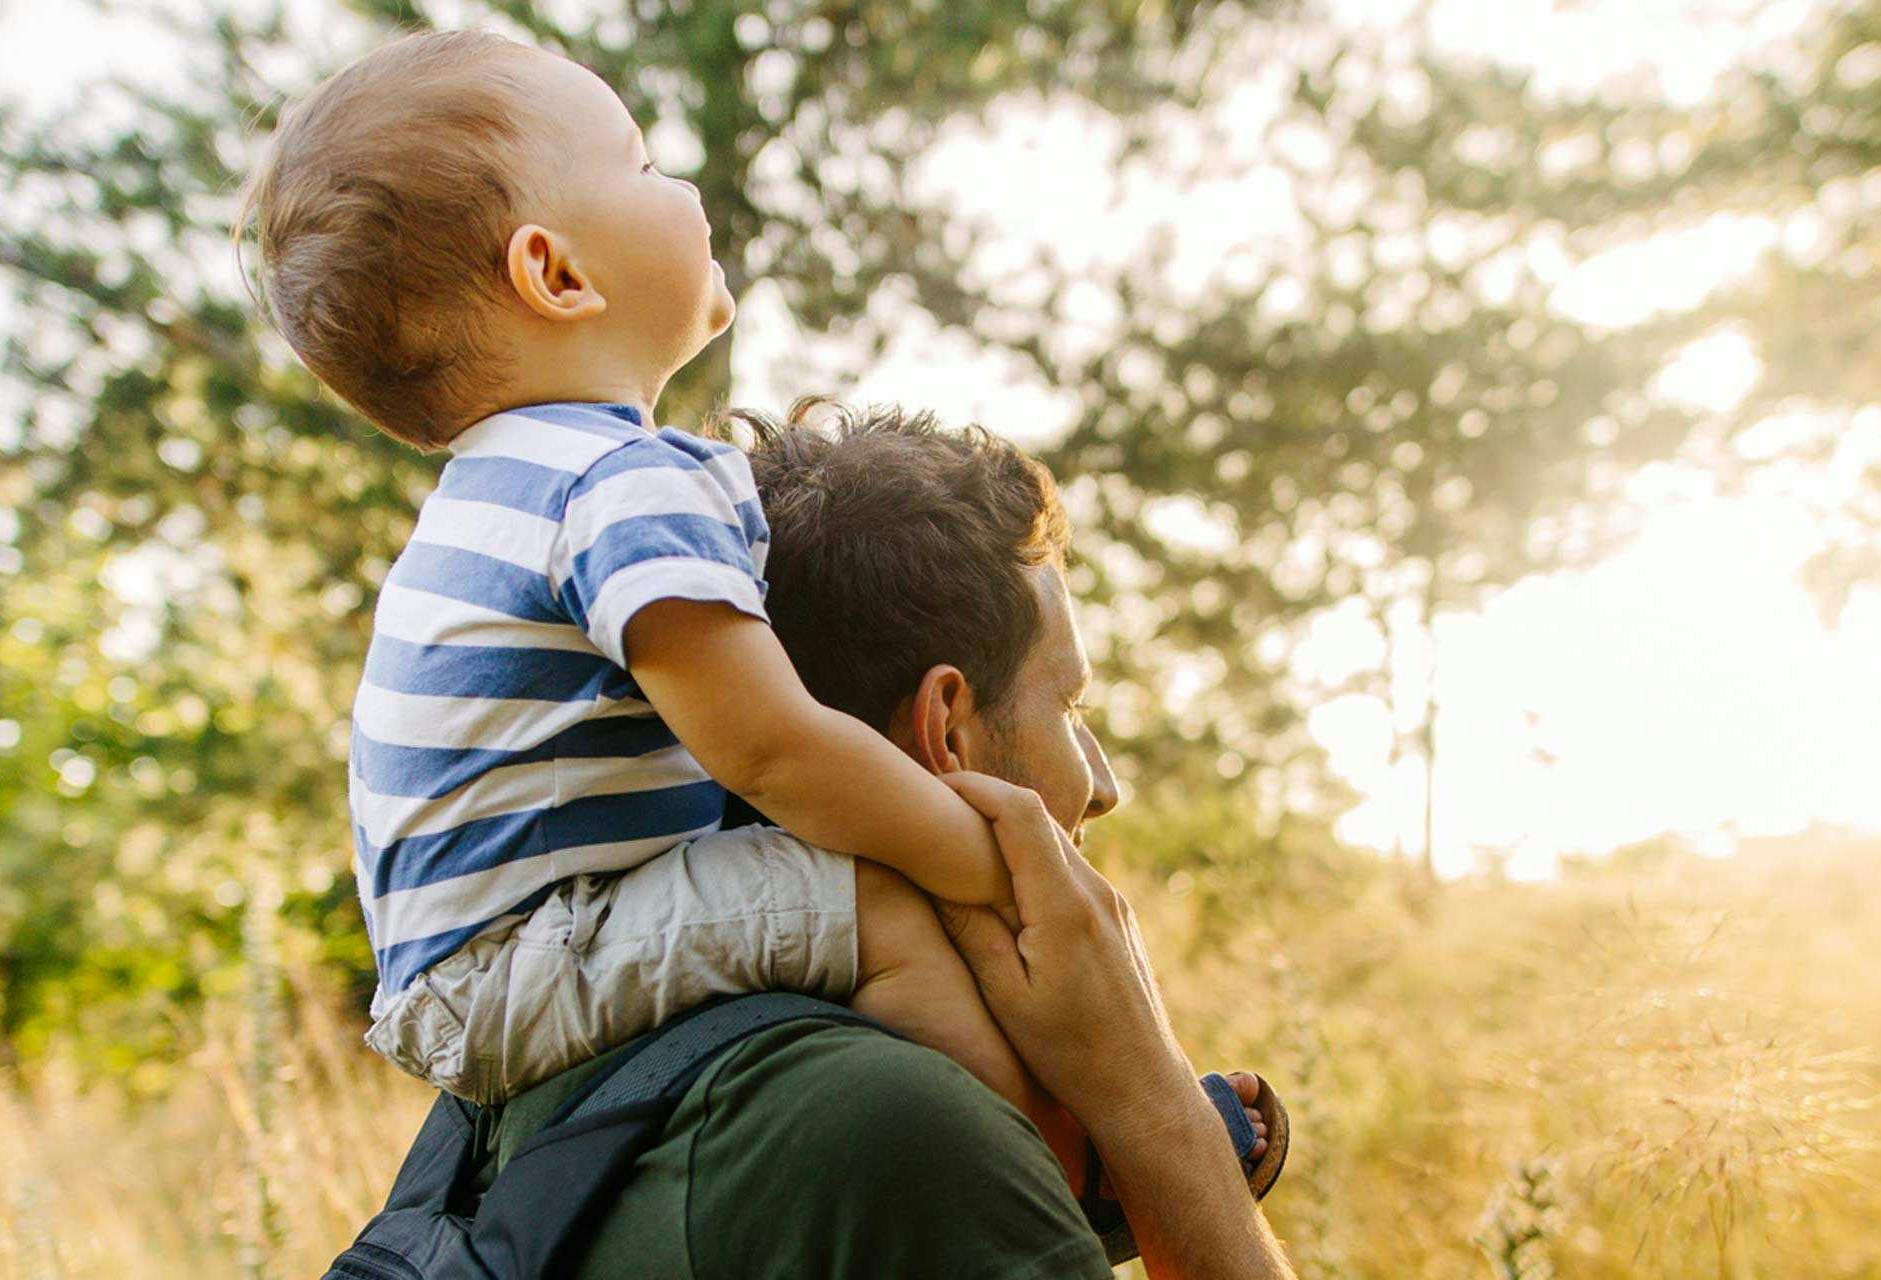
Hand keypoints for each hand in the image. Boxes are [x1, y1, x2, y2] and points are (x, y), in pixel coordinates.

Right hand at [933, 772, 1197, 1146]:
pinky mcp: (1118, 918)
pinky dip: (1032, 863)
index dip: (975, 788)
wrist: (1141, 1088)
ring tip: (960, 848)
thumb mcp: (1006, 996)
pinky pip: (1070, 871)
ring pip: (1054, 843)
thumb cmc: (1067, 1052)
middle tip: (935, 811)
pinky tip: (1003, 889)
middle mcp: (1096, 891)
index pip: (1019, 813)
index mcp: (1064, 905)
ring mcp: (1113, 903)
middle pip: (1036, 819)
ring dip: (1008, 835)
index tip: (934, 787)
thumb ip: (972, 929)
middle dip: (985, 804)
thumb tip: (935, 875)